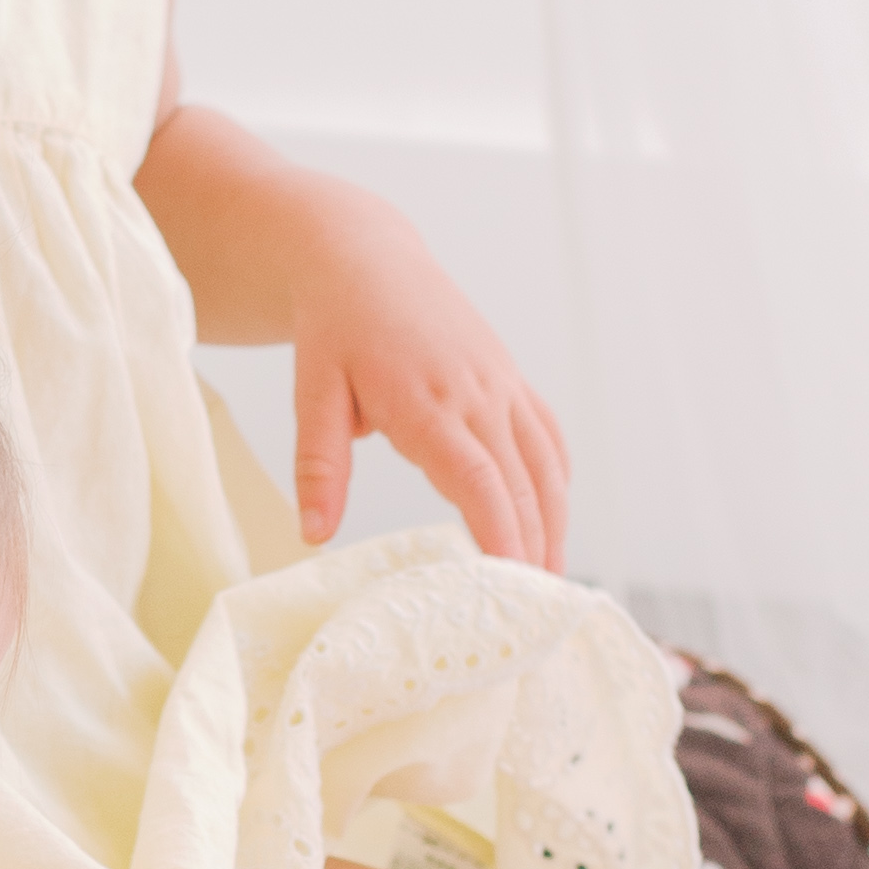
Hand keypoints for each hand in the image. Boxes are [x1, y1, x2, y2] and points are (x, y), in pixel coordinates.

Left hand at [291, 252, 569, 565]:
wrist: (365, 259)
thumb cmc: (334, 328)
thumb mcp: (312, 394)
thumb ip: (319, 467)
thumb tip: (314, 535)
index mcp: (428, 403)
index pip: (479, 480)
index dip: (500, 534)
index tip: (510, 582)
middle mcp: (477, 393)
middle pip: (522, 483)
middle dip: (535, 547)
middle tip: (537, 609)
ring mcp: (501, 383)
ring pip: (546, 463)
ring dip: (555, 520)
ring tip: (551, 577)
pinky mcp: (509, 377)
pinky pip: (546, 434)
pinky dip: (556, 479)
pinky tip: (553, 514)